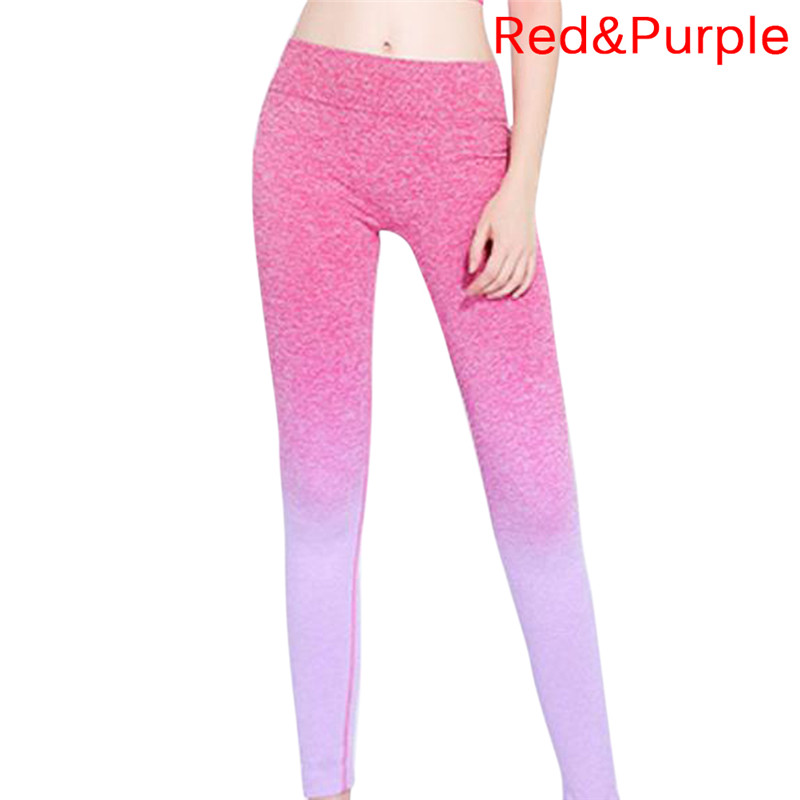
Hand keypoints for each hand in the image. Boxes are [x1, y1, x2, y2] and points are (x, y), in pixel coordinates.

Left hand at [466, 176, 537, 299]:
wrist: (520, 194)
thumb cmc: (499, 207)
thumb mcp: (482, 226)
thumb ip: (476, 249)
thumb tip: (472, 271)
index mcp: (504, 244)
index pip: (490, 273)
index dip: (478, 285)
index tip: (469, 291)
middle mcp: (518, 251)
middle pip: (502, 280)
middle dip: (487, 290)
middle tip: (476, 293)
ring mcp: (527, 252)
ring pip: (516, 280)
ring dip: (502, 291)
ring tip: (490, 294)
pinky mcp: (533, 251)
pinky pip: (530, 274)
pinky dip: (522, 287)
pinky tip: (513, 294)